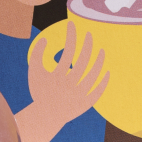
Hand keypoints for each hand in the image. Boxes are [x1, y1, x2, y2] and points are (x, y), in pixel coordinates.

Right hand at [15, 22, 108, 141]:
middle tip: (89, 34)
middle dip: (87, 45)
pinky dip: (103, 83)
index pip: (67, 51)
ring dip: (99, 62)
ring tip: (101, 50)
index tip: (72, 25)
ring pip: (93, 76)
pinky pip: (97, 92)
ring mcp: (78, 96)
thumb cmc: (40, 91)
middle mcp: (68, 86)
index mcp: (56, 76)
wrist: (45, 117)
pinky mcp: (85, 105)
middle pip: (83, 61)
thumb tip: (45, 38)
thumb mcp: (34, 73)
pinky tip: (107, 72)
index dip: (71, 36)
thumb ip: (37, 54)